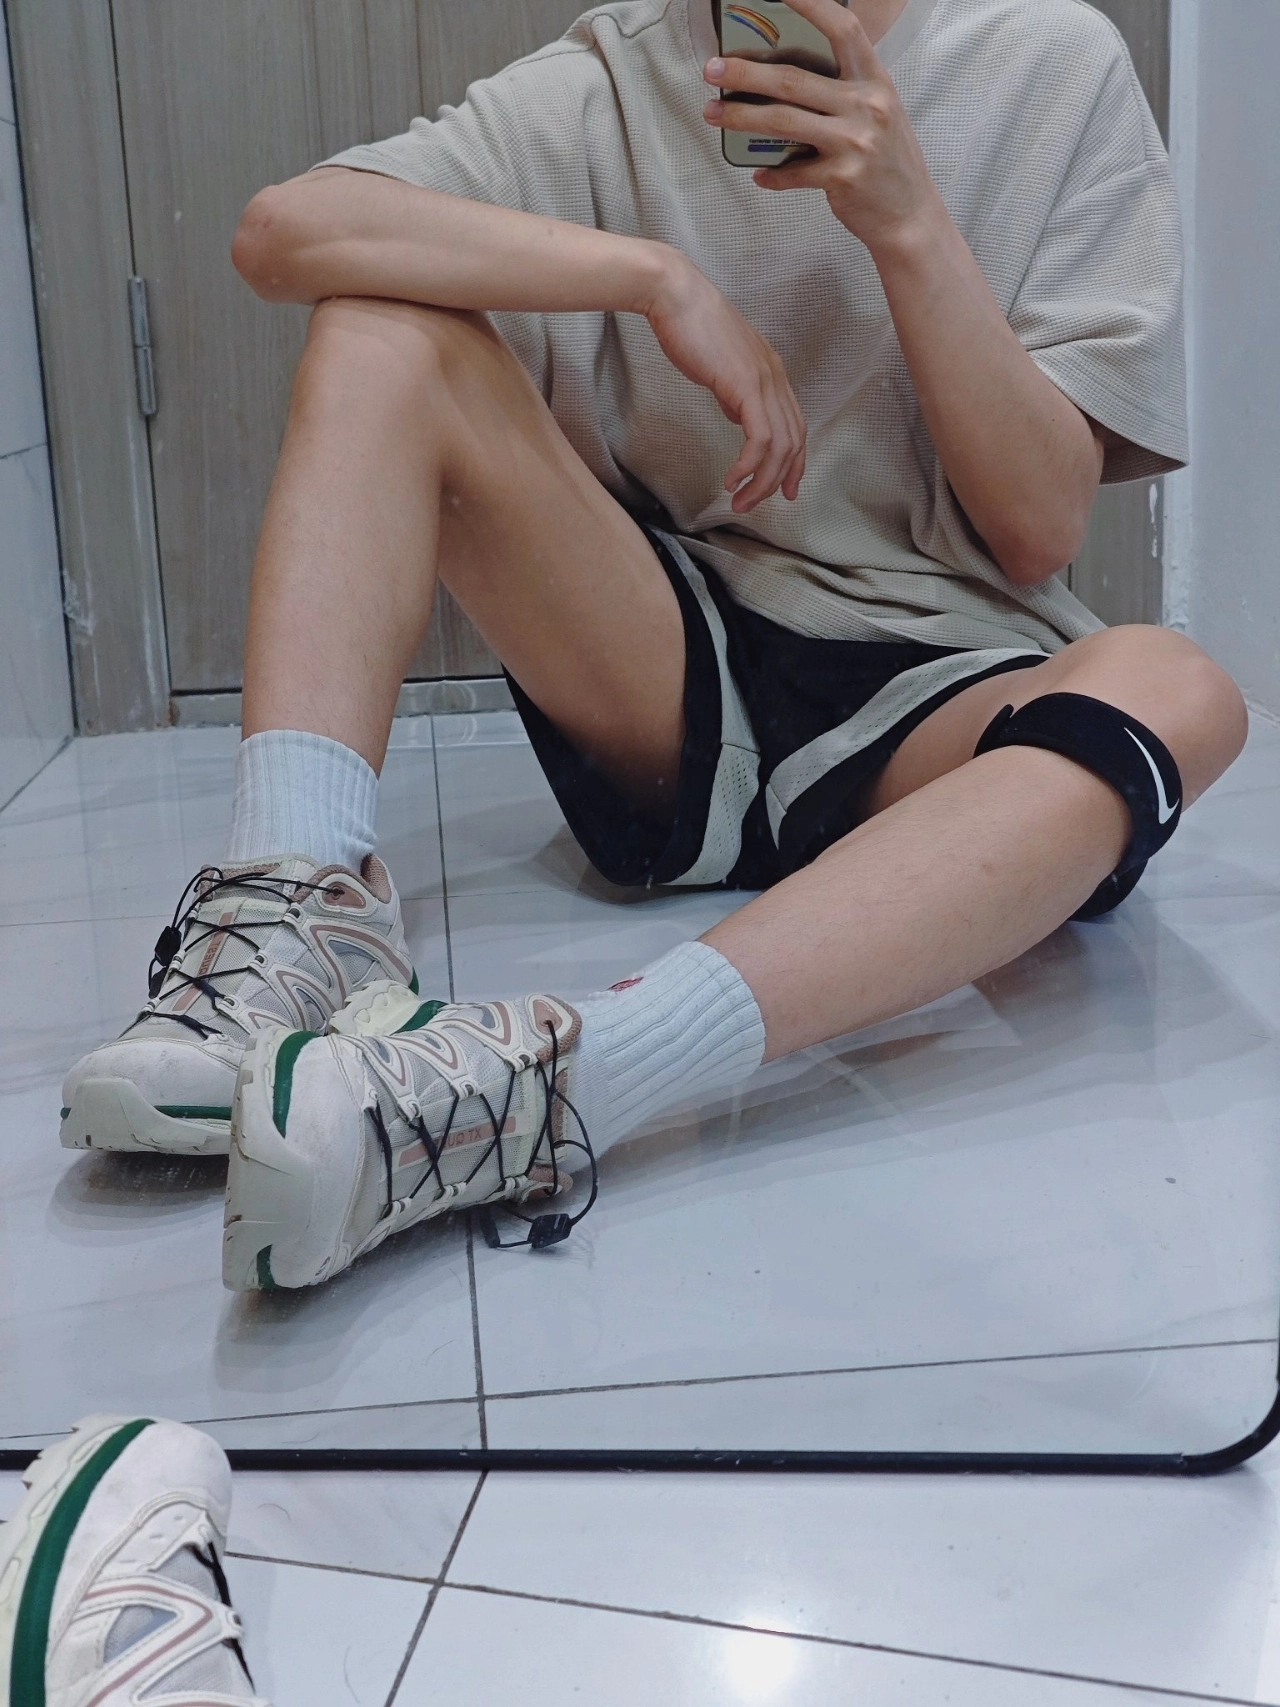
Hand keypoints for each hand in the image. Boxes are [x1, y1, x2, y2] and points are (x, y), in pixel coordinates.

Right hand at [644, 251, 806, 511]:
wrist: (675, 295)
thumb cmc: (689, 324)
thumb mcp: (720, 364)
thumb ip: (734, 390)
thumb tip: (737, 414)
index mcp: (771, 371)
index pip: (795, 424)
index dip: (793, 461)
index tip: (784, 487)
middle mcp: (775, 376)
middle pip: (793, 440)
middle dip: (779, 479)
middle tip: (759, 504)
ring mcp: (764, 380)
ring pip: (778, 446)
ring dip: (760, 481)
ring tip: (740, 501)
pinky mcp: (746, 385)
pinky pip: (759, 439)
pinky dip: (748, 466)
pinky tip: (732, 480)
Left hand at [704, 0, 941, 252]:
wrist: (910, 215)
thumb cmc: (889, 162)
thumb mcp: (880, 112)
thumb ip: (846, 91)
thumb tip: (789, 80)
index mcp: (876, 80)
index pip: (843, 29)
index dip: (811, 5)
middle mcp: (866, 105)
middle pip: (793, 79)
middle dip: (745, 72)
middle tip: (713, 69)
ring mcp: (854, 142)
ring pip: (783, 121)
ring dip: (741, 116)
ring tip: (712, 112)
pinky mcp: (841, 177)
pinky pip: (793, 172)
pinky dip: (772, 175)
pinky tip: (759, 174)